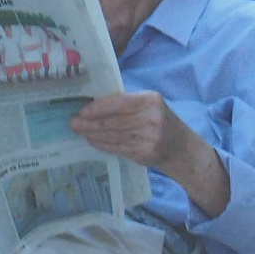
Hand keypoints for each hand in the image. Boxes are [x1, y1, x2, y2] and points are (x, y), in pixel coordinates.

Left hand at [71, 91, 229, 217]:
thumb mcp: (149, 105)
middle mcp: (152, 118)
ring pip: (113, 135)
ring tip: (79, 131)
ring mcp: (149, 137)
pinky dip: (102, 144)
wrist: (181, 147)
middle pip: (114, 121)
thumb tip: (92, 104)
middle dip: (90, 123)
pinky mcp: (144, 153)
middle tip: (73, 123)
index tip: (82, 111)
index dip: (98, 108)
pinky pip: (117, 148)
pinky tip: (92, 141)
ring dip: (93, 134)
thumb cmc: (159, 121)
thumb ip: (126, 103)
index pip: (119, 102)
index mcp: (151, 100)